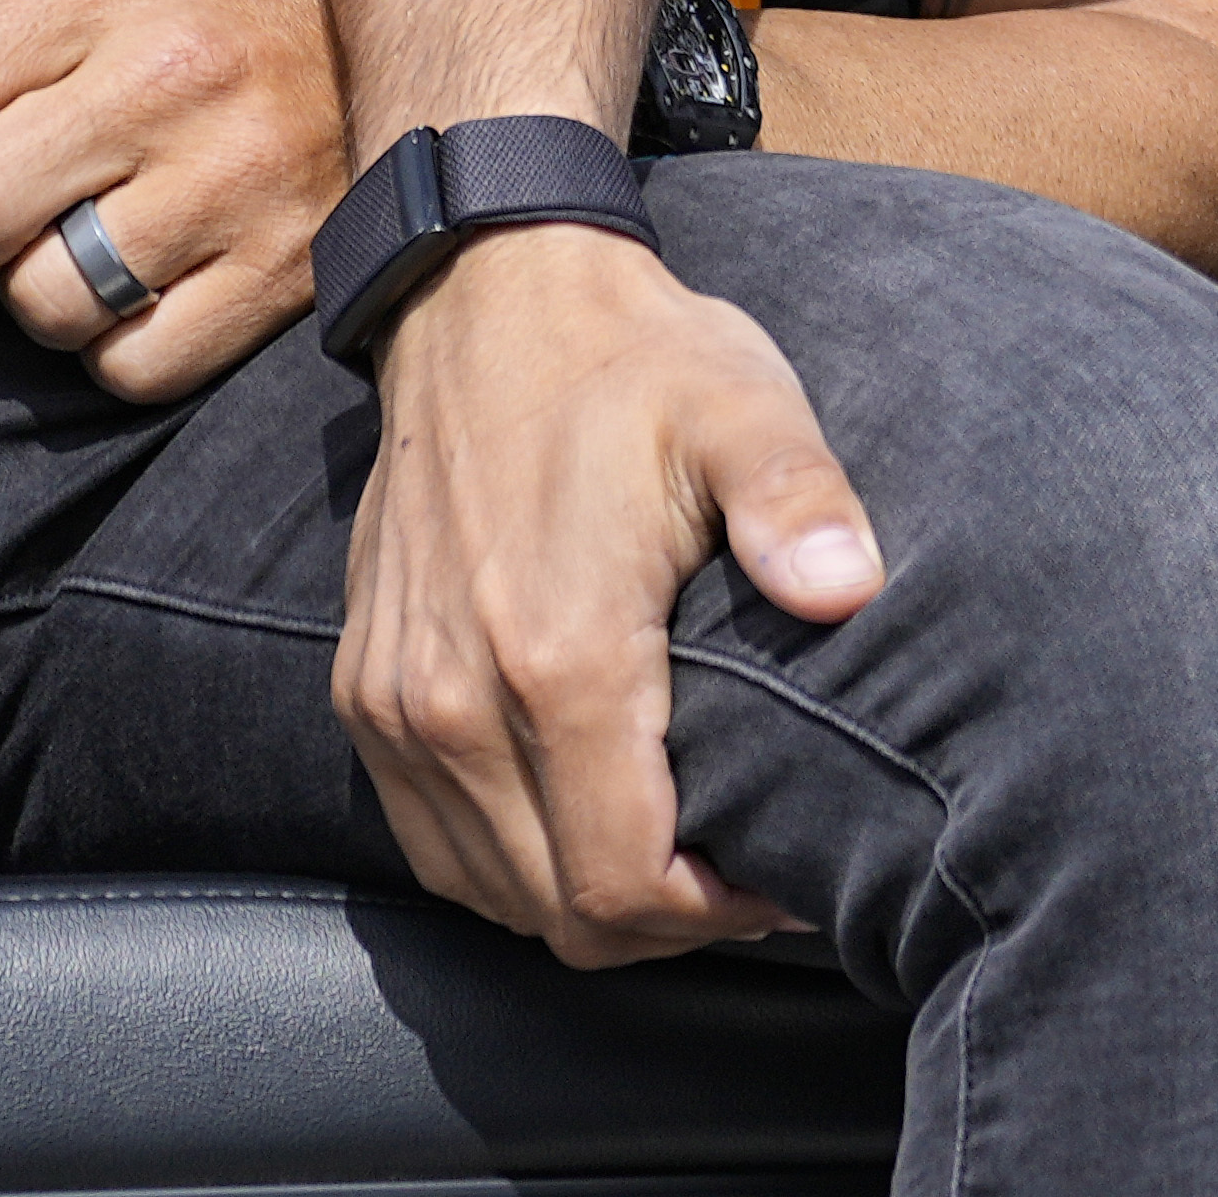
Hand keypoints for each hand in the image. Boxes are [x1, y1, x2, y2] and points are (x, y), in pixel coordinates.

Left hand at [0, 0, 346, 402]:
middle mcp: (167, 78)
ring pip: (41, 303)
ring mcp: (230, 181)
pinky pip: (128, 366)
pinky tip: (136, 292)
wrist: (410, 45)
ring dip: (22, 300)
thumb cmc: (217, 8)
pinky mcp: (279, 272)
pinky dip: (106, 350)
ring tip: (64, 253)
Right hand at [335, 220, 886, 963]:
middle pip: (562, 914)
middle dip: (665, 922)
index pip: (625, 886)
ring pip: (492, 894)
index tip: (780, 880)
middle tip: (741, 874)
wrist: (482, 295)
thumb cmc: (629, 360)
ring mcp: (396, 704)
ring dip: (584, 899)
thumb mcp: (740, 407)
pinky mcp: (365, 691)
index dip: (717, 917)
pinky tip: (583, 815)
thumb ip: (799, 501)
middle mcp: (457, 701)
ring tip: (673, 850)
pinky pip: (434, 843)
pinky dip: (510, 861)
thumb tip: (852, 590)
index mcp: (557, 655)